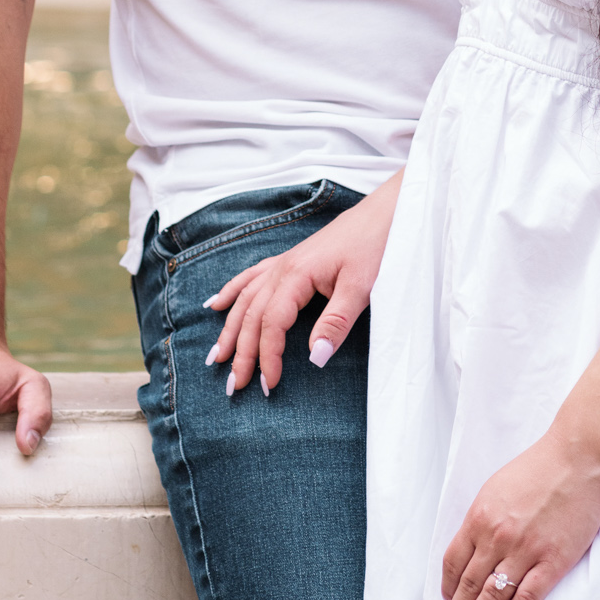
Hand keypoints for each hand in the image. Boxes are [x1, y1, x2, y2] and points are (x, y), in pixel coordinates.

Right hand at [204, 175, 399, 395]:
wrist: (384, 213)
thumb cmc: (374, 246)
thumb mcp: (361, 287)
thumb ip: (336, 322)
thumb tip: (315, 358)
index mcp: (296, 275)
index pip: (271, 323)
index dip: (267, 356)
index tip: (268, 385)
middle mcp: (283, 268)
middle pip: (252, 314)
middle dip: (240, 351)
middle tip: (234, 385)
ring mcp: (285, 262)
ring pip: (247, 298)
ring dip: (229, 328)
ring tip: (215, 356)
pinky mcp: (291, 259)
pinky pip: (252, 277)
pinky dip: (232, 291)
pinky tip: (217, 303)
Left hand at [438, 431, 599, 599]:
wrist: (577, 459)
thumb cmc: (538, 469)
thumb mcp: (496, 488)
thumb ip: (482, 520)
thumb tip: (472, 551)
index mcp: (480, 516)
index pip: (454, 562)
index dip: (448, 588)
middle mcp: (498, 536)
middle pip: (469, 585)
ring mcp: (525, 550)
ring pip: (493, 596)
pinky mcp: (552, 561)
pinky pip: (526, 597)